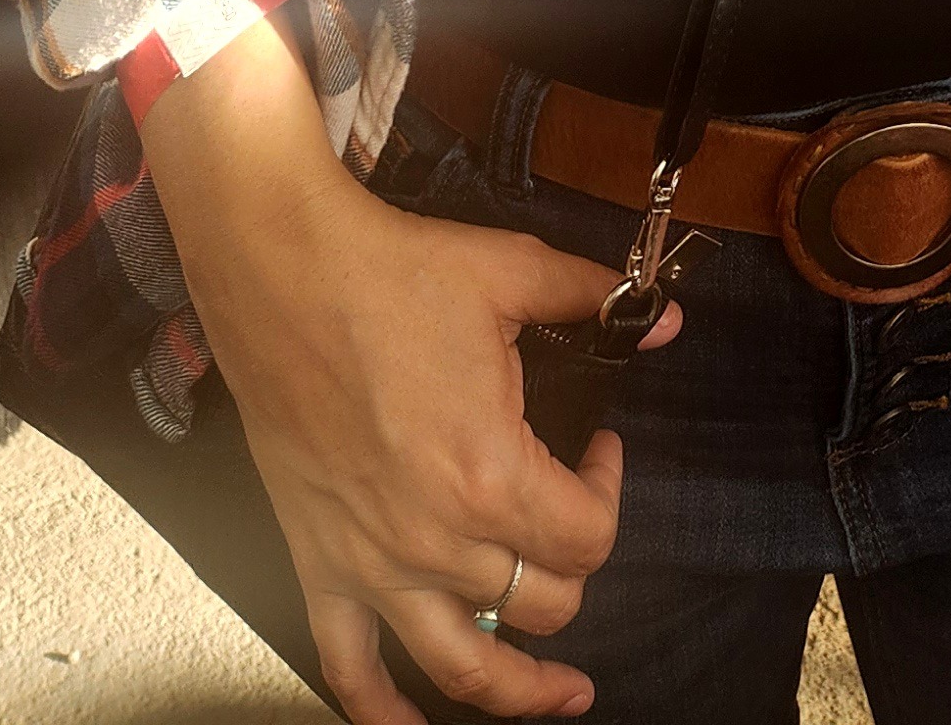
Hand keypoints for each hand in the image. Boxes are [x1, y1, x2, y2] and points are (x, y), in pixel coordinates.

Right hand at [139, 19, 678, 722]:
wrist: (283, 269)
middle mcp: (435, 540)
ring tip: (561, 695)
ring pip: (463, 668)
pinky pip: (351, 669)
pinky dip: (384, 714)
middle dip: (571, 566)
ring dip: (519, 692)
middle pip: (541, 604)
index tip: (600, 448)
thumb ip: (591, 301)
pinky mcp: (319, 562)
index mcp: (489, 476)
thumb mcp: (509, 273)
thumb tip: (667, 317)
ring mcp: (373, 564)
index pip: (588, 538)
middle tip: (568, 516)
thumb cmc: (393, 271)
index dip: (610, 492)